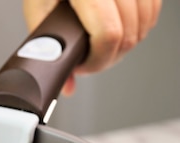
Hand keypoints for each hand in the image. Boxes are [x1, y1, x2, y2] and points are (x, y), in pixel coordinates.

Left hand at [22, 0, 161, 94]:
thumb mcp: (38, 11)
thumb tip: (66, 84)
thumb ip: (48, 47)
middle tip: (88, 59)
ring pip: (143, 25)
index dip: (96, 60)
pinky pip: (152, 11)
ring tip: (100, 45)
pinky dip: (138, 27)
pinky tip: (119, 30)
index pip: (108, 34)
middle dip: (107, 57)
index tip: (82, 66)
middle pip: (128, 34)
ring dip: (124, 44)